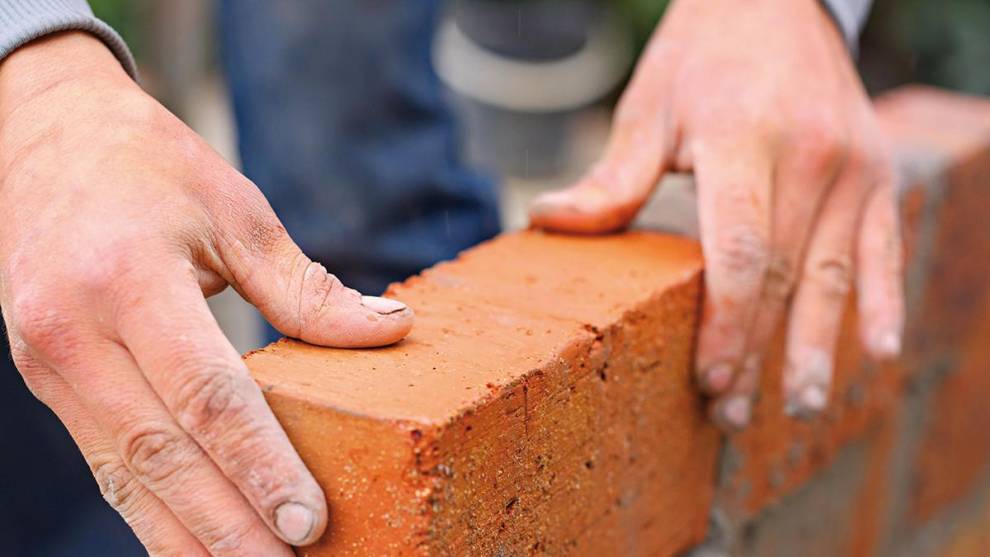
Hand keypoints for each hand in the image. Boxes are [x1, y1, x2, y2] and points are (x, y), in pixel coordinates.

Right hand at [0, 33, 412, 554]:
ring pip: (123, 474)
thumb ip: (304, 286)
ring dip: (186, 536)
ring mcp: (48, 363)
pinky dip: (149, 509)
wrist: (40, 132)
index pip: (205, 396)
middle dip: (227, 526)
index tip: (309, 522)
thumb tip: (389, 330)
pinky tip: (193, 541)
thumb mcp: (234, 209)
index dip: (260, 466)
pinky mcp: (44, 378)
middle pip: (161, 455)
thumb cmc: (148, 164)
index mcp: (126, 281)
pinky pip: (104, 459)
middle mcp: (73, 332)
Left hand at [530, 0, 902, 429]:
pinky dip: (882, 303)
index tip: (708, 379)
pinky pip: (885, 249)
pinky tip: (877, 354)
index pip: (740, 254)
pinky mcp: (878, 172)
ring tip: (798, 407)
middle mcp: (810, 155)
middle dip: (757, 352)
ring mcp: (853, 165)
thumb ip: (612, 179)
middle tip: (731, 414)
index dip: (726, 326)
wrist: (774, 2)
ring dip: (815, 348)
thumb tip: (542, 220)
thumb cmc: (700, 59)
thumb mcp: (648, 108)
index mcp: (744, 140)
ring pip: (836, 275)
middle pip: (784, 277)